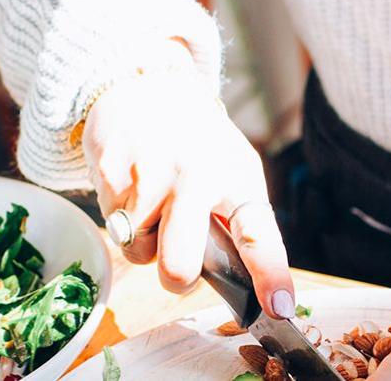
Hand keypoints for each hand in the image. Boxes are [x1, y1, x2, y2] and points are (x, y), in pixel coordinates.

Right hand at [81, 61, 295, 319]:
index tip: (279, 307)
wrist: (144, 84)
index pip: (259, 235)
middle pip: (179, 265)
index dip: (270, 274)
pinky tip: (131, 183)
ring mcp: (151, 171)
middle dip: (176, 276)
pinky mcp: (111, 167)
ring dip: (144, 237)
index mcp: (237, 179)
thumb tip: (242, 286)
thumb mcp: (230, 168)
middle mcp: (197, 175)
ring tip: (154, 199)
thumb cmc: (195, 143)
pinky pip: (112, 223)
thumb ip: (234, 220)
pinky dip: (120, 214)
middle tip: (179, 262)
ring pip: (139, 250)